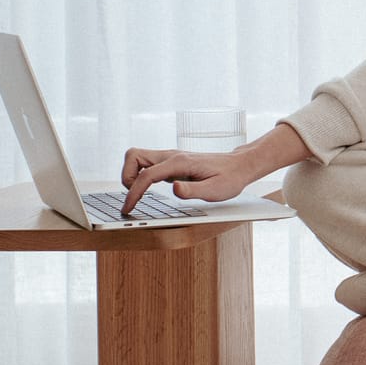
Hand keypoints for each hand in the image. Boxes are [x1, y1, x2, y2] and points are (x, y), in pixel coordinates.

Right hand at [120, 147, 256, 215]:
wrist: (239, 166)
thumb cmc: (229, 178)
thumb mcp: (215, 190)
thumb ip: (193, 190)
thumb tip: (174, 188)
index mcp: (180, 162)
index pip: (147, 174)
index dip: (133, 192)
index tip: (128, 208)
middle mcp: (172, 156)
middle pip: (134, 156)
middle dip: (126, 176)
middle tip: (133, 196)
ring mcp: (170, 158)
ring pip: (137, 158)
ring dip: (131, 175)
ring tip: (138, 195)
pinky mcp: (171, 163)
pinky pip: (146, 165)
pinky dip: (140, 176)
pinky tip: (146, 191)